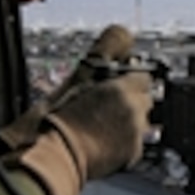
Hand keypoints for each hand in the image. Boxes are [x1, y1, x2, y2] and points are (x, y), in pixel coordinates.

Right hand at [0, 24, 135, 148]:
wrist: (51, 161)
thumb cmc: (54, 122)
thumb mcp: (76, 77)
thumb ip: (104, 53)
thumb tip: (123, 33)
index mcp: (122, 90)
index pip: (143, 74)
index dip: (127, 76)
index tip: (114, 81)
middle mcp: (135, 112)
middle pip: (144, 96)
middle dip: (128, 97)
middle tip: (101, 103)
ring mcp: (135, 135)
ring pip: (140, 118)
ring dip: (126, 118)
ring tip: (98, 123)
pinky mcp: (132, 155)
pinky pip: (135, 140)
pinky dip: (123, 138)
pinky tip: (101, 139)